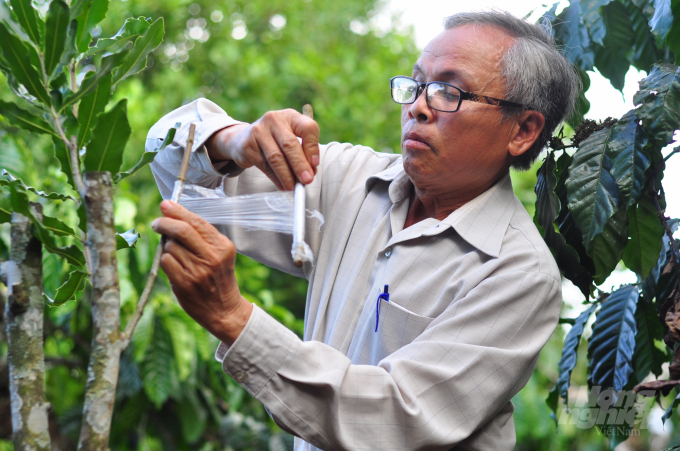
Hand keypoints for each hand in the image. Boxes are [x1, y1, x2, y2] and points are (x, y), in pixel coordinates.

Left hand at [151, 200, 252, 344]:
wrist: (224, 310)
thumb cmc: (218, 278)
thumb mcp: (220, 255)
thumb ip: (202, 237)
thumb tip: (173, 216)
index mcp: (222, 246)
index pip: (197, 222)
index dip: (178, 211)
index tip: (165, 204)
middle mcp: (212, 257)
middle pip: (182, 230)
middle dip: (165, 222)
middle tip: (157, 223)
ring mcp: (197, 271)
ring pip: (170, 246)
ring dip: (167, 247)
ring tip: (178, 256)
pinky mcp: (184, 283)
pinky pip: (166, 261)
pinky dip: (166, 260)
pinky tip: (175, 267)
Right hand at [206, 109, 319, 190]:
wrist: (243, 139)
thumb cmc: (275, 141)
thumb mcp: (291, 140)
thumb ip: (303, 153)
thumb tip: (310, 172)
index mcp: (291, 116)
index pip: (307, 128)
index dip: (312, 148)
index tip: (315, 165)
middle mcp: (274, 120)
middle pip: (290, 144)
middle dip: (300, 165)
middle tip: (307, 180)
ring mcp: (259, 131)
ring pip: (276, 157)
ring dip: (287, 175)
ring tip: (293, 187)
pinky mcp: (248, 145)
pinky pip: (265, 166)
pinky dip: (276, 178)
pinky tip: (282, 185)